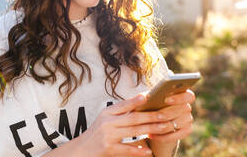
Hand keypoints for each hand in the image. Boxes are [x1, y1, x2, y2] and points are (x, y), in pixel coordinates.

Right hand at [75, 94, 190, 156]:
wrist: (82, 150)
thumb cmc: (97, 133)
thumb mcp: (105, 118)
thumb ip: (120, 111)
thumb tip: (140, 99)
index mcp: (107, 112)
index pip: (124, 104)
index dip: (137, 100)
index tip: (150, 96)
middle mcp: (107, 122)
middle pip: (133, 117)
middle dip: (151, 116)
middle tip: (165, 115)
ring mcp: (108, 136)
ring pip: (133, 131)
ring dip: (151, 129)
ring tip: (164, 128)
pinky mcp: (108, 149)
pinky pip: (127, 149)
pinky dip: (139, 150)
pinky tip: (148, 151)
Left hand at [148, 89, 195, 142]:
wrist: (153, 120)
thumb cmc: (151, 105)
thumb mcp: (148, 100)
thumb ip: (147, 96)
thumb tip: (144, 97)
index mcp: (181, 94)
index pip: (188, 96)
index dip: (179, 98)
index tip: (166, 100)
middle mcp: (186, 107)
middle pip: (183, 110)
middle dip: (168, 113)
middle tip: (157, 116)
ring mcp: (188, 119)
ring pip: (177, 123)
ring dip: (163, 125)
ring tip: (150, 126)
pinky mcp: (186, 131)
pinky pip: (175, 135)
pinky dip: (162, 136)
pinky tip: (151, 135)